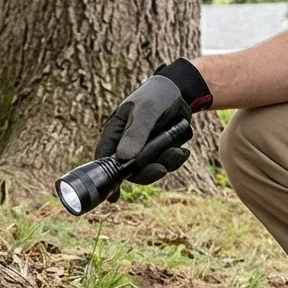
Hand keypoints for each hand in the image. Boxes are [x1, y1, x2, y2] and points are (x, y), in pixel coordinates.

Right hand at [95, 59, 211, 199]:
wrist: (181, 91)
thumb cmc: (156, 95)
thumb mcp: (146, 111)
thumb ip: (136, 133)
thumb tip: (125, 158)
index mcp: (115, 134)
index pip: (105, 160)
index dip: (107, 180)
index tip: (112, 197)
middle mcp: (126, 145)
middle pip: (129, 172)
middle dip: (146, 173)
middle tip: (160, 169)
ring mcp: (143, 150)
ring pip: (149, 170)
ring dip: (165, 164)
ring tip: (178, 152)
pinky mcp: (158, 151)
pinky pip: (164, 164)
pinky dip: (174, 160)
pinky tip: (182, 150)